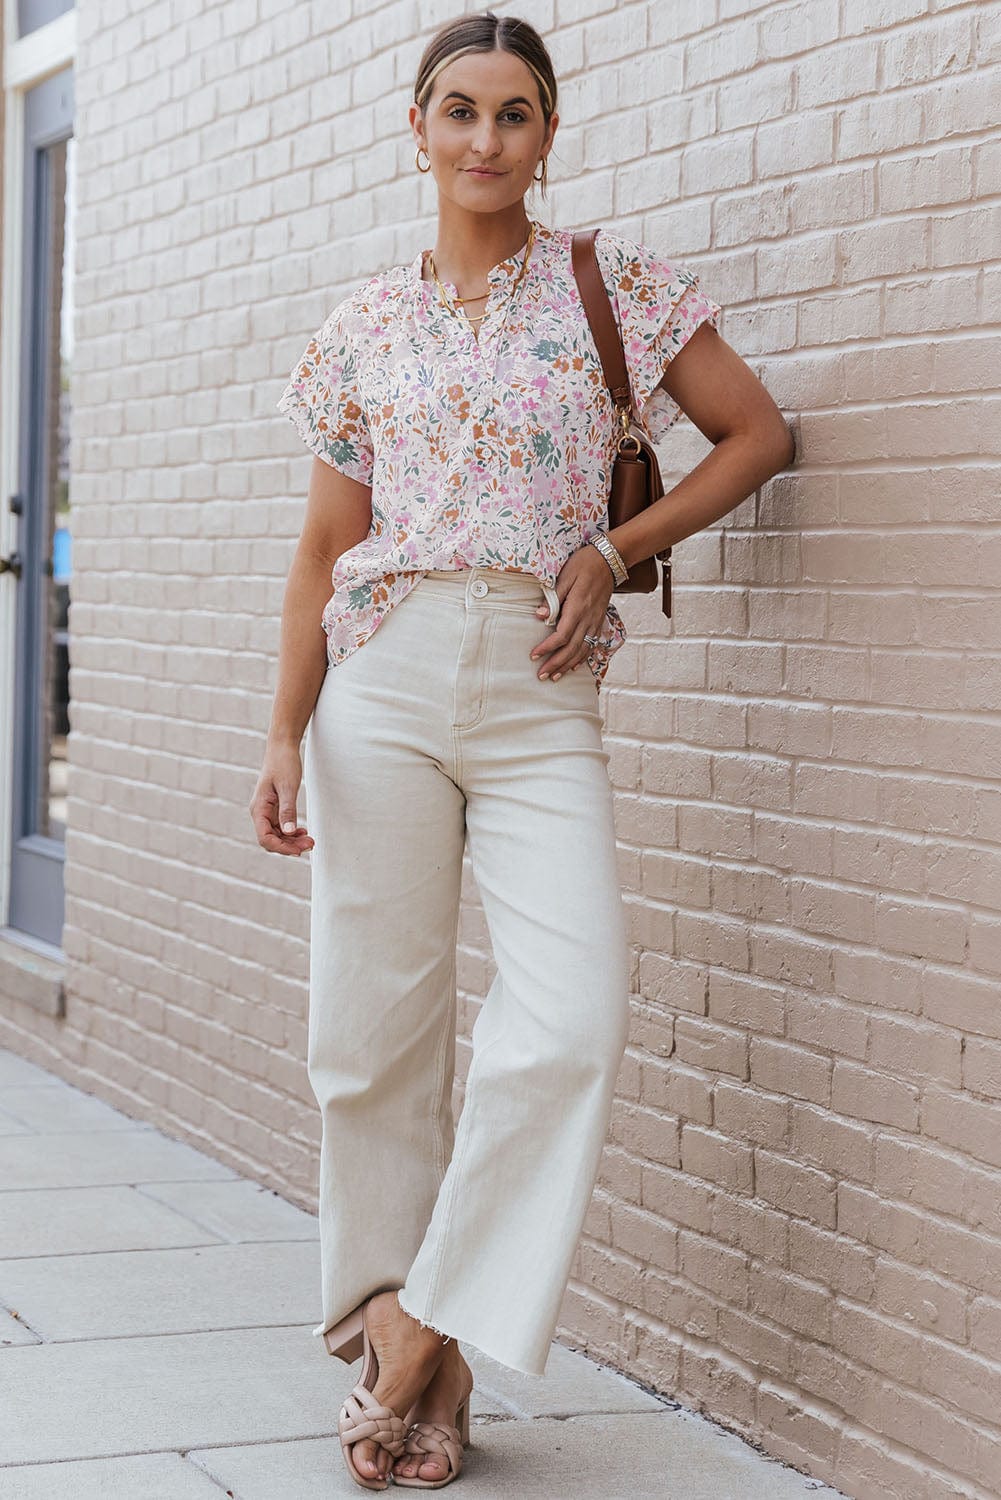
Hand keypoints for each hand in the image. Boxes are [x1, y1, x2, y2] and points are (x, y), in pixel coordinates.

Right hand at [250, 740, 314, 856]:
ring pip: (276, 835)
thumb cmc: (283, 764)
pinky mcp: (274, 808)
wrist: (282, 748)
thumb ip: (287, 810)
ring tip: (310, 840)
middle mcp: (259, 812)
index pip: (265, 838)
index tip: (299, 850)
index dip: (281, 848)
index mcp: (258, 809)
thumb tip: (289, 832)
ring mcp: (266, 811)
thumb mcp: (288, 787)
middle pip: (271, 839)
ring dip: (292, 841)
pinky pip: (280, 827)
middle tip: (311, 844)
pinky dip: (291, 832)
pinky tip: (303, 832)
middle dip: (289, 846)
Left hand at [530, 545, 614, 680]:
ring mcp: (596, 621)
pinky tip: (574, 667)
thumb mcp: (565, 576)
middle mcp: (588, 619)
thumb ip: (553, 598)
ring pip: (582, 650)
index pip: (561, 635)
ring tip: (555, 677)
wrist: (610, 560)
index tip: (534, 656)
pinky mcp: (599, 621)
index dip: (547, 648)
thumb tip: (539, 616)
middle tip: (542, 676)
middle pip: (572, 649)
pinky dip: (582, 658)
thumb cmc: (585, 564)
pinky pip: (591, 645)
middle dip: (556, 664)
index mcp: (578, 608)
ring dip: (568, 666)